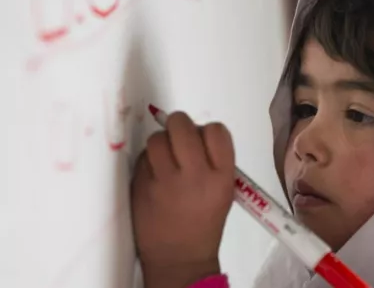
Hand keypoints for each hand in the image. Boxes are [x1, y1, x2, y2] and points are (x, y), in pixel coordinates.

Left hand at [131, 111, 235, 287]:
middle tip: (179, 139)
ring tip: (165, 159)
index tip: (202, 140)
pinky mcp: (141, 186)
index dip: (206, 131)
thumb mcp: (224, 191)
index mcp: (221, 177)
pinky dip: (148, 161)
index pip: (215, 130)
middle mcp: (195, 175)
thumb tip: (193, 132)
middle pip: (181, 125)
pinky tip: (155, 175)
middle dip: (179, 126)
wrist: (179, 257)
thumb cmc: (205, 222)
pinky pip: (142, 158)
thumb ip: (214, 160)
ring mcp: (165, 180)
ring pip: (157, 138)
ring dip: (161, 143)